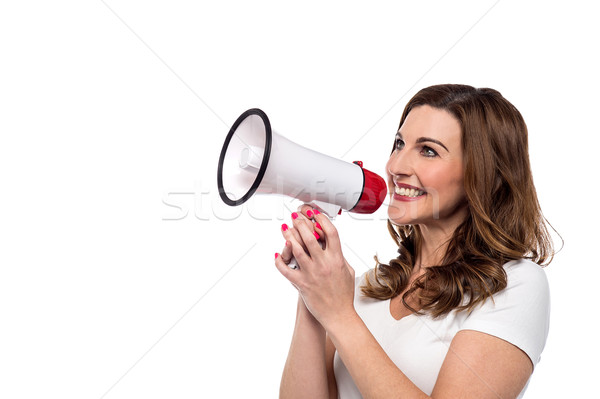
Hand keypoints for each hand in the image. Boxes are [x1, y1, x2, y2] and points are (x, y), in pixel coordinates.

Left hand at [275, 206, 355, 329]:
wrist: (338, 315)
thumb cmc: (343, 295)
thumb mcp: (348, 271)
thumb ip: (340, 255)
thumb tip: (333, 243)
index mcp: (337, 259)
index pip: (331, 233)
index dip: (322, 220)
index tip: (315, 215)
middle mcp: (324, 264)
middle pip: (310, 237)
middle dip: (301, 223)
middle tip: (296, 217)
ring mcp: (311, 273)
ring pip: (296, 249)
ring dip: (289, 236)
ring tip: (285, 228)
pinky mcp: (301, 283)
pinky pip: (286, 270)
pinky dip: (279, 261)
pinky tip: (277, 254)